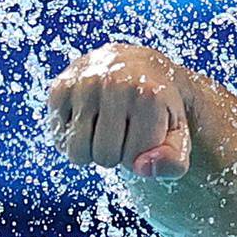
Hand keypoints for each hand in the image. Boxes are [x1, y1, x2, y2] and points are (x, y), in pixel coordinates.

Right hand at [45, 43, 191, 179]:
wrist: (139, 69)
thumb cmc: (159, 110)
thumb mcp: (178, 137)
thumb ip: (173, 162)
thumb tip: (142, 168)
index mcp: (149, 96)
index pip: (134, 160)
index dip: (140, 156)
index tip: (146, 135)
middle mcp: (114, 84)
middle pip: (104, 157)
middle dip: (116, 154)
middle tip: (125, 131)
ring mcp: (83, 83)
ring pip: (77, 152)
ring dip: (92, 152)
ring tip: (106, 130)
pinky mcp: (60, 87)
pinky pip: (59, 139)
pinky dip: (72, 140)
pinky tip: (88, 122)